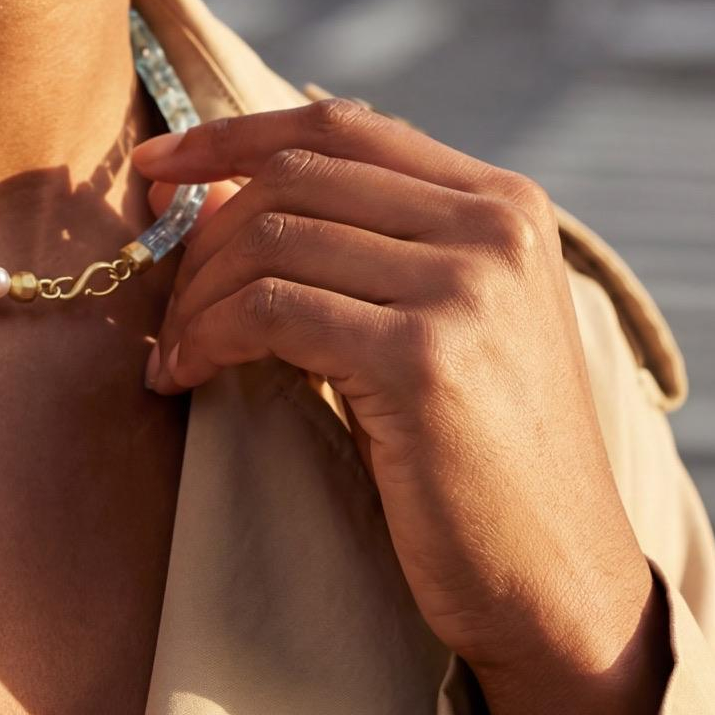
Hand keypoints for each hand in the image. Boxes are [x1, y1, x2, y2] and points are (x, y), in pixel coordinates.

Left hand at [132, 98, 656, 686]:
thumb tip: (200, 184)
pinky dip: (208, 337)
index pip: (342, 126)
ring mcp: (464, 288)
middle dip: (205, 232)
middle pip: (296, 178)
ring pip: (272, 240)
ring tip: (173, 351)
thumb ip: (347, 240)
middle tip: (163, 300)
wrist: (559, 587)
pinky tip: (187, 375)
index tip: (154, 165)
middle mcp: (495, 227)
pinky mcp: (422, 357)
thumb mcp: (434, 320)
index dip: (234, 135)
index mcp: (506, 202)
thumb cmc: (476, 457)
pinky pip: (270, 311)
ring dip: (197, 296)